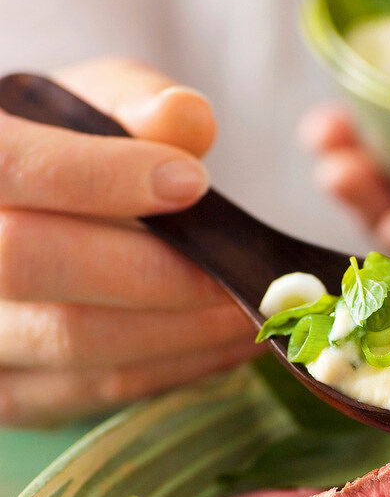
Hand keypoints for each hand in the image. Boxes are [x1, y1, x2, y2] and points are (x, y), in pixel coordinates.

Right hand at [0, 57, 256, 425]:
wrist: (35, 224)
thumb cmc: (67, 151)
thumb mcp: (93, 104)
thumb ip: (134, 101)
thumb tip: (185, 118)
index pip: (12, 167)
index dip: (98, 176)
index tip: (191, 183)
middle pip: (32, 264)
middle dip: (155, 270)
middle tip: (245, 269)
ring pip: (73, 340)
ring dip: (182, 329)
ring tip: (257, 307)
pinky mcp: (10, 395)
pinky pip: (96, 389)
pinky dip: (175, 366)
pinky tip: (229, 342)